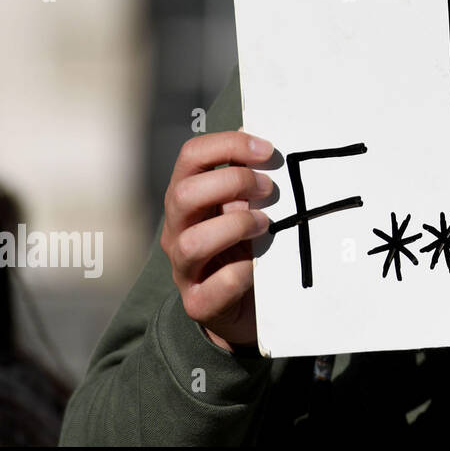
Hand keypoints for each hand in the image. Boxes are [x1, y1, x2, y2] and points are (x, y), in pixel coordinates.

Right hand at [160, 128, 276, 353]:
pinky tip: (260, 265)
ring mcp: (184, 268)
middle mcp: (178, 230)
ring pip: (192, 242)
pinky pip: (217, 285)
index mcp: (189, 199)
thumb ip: (250, 179)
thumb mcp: (247, 206)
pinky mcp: (200, 302)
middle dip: (233, 183)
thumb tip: (266, 142)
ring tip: (266, 224)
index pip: (191, 156)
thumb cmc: (248, 246)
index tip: (267, 150)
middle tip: (269, 188)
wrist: (244, 308)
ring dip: (236, 226)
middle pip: (184, 194)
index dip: (228, 145)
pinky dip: (243, 272)